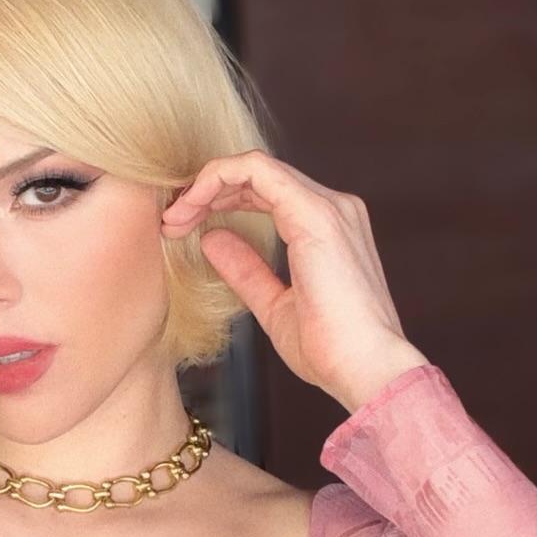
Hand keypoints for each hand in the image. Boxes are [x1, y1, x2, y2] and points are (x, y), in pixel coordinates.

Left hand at [160, 149, 429, 411]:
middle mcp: (334, 208)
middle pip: (259, 175)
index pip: (267, 192)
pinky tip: (191, 205)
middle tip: (170, 222)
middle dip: (206, 192)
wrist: (366, 370)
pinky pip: (258, 170)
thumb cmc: (330, 350)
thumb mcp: (274, 306)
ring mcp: (329, 207)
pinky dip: (218, 179)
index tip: (182, 228)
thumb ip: (246, 270)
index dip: (220, 201)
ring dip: (206, 185)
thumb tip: (212, 239)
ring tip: (174, 217)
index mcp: (328, 229)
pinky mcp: (316, 213)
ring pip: (255, 166)